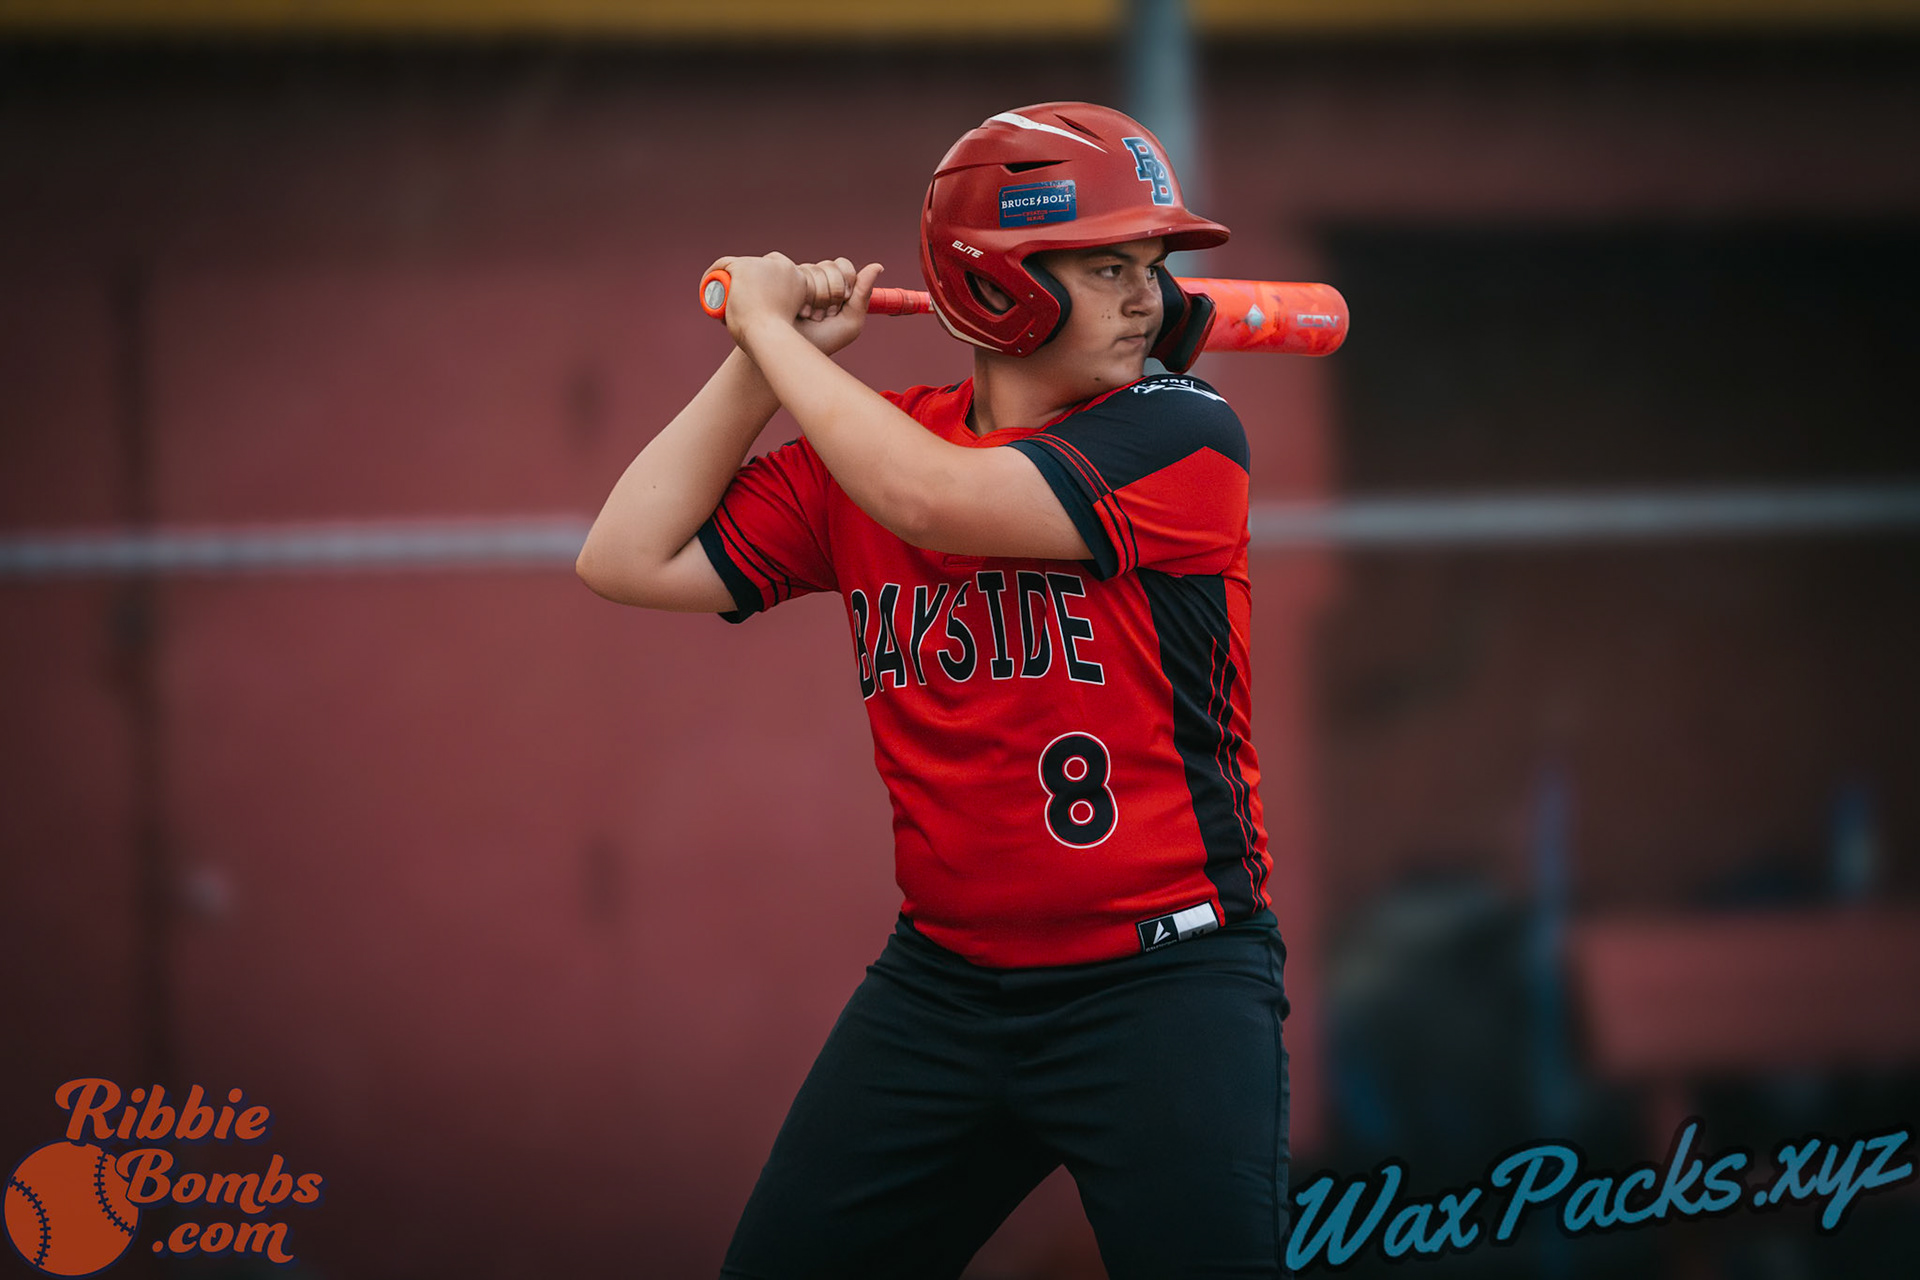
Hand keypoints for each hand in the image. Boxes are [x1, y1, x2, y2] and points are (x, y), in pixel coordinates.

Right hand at [709, 253, 884, 356]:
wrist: (788, 353)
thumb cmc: (821, 342)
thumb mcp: (850, 322)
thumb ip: (864, 295)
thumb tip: (877, 266)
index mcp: (833, 287)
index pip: (844, 266)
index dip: (846, 281)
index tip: (843, 302)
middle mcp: (814, 280)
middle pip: (830, 265)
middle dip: (832, 292)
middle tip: (824, 316)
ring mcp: (795, 277)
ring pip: (813, 268)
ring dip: (815, 296)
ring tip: (808, 316)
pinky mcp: (778, 276)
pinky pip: (795, 270)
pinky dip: (801, 292)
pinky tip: (797, 310)